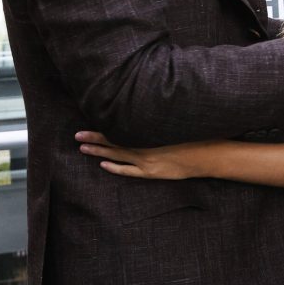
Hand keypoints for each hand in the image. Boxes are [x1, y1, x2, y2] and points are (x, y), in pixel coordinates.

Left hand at [75, 131, 199, 179]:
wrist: (206, 155)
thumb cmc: (194, 135)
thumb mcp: (174, 123)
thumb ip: (157, 120)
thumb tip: (143, 112)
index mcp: (148, 133)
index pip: (119, 130)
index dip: (102, 129)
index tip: (88, 125)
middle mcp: (144, 146)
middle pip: (113, 142)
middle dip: (94, 139)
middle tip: (77, 136)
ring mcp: (146, 161)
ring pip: (117, 156)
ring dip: (99, 152)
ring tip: (83, 149)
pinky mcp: (152, 172)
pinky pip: (129, 171)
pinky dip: (115, 168)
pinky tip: (103, 165)